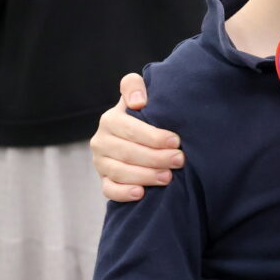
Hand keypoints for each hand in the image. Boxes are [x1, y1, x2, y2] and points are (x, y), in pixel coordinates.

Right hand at [90, 73, 184, 200]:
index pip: (130, 129)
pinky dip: (124, 193)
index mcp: (110, 119)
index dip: (153, 136)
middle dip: (156, 157)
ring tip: (168, 177)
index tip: (176, 141)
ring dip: (145, 175)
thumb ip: (133, 86)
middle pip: (128, 152)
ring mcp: (101, 162)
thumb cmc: (144, 115)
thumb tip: (138, 102)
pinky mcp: (104, 180)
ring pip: (120, 172)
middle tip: (179, 160)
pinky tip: (141, 193)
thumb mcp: (139, 96)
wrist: (137, 136)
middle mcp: (101, 140)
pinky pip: (110, 190)